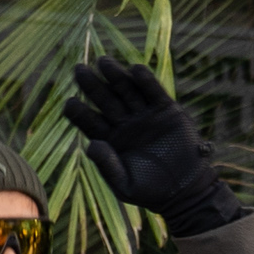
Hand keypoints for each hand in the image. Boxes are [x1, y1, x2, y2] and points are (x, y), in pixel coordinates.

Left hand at [63, 57, 247, 236]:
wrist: (184, 190)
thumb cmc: (150, 191)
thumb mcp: (124, 184)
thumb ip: (107, 166)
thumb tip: (91, 145)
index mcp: (110, 140)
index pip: (89, 121)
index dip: (79, 112)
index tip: (69, 103)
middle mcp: (124, 123)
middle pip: (105, 99)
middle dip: (92, 85)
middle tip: (78, 69)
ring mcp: (145, 115)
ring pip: (127, 90)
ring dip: (115, 76)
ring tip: (103, 62)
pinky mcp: (166, 110)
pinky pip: (154, 92)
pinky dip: (146, 81)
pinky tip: (135, 70)